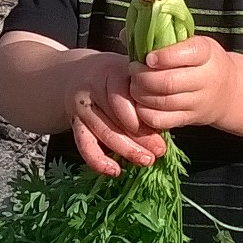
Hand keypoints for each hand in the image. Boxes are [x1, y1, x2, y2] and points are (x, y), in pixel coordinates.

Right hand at [68, 53, 166, 176]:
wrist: (81, 76)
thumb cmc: (116, 77)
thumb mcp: (132, 74)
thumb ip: (147, 92)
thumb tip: (167, 119)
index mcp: (110, 72)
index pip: (122, 96)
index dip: (140, 116)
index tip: (160, 130)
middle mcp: (92, 89)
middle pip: (114, 117)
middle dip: (139, 137)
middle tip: (158, 151)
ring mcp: (82, 108)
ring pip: (103, 132)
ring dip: (125, 150)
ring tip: (146, 160)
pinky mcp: (75, 125)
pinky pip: (84, 145)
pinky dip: (98, 160)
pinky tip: (114, 170)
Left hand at [129, 37, 235, 131]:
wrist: (227, 90)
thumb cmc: (200, 61)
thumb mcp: (189, 42)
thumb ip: (160, 38)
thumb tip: (124, 34)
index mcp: (206, 52)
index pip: (187, 53)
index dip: (163, 56)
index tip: (148, 57)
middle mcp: (205, 78)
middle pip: (169, 82)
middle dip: (142, 77)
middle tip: (132, 71)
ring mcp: (198, 101)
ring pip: (162, 102)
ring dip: (140, 94)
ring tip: (135, 85)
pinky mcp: (189, 119)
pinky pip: (161, 120)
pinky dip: (144, 113)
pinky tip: (141, 102)